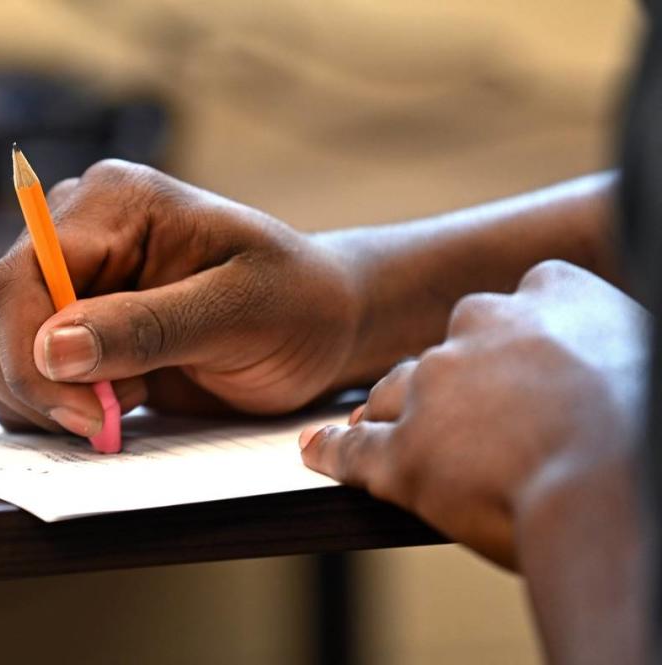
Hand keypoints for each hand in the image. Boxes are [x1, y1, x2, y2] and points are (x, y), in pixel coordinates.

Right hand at [0, 160, 361, 436]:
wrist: (316, 325)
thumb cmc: (295, 304)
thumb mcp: (240, 311)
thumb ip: (148, 326)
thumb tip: (51, 350)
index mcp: (112, 204)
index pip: (18, 278)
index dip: (31, 357)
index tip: (87, 414)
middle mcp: (71, 234)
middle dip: (35, 386)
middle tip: (110, 415)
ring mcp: (63, 283)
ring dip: (36, 401)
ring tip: (123, 400)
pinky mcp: (66, 331)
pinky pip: (10, 377)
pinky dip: (43, 408)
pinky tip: (111, 404)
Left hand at [300, 260, 648, 568]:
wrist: (613, 489)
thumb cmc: (651, 436)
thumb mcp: (647, 362)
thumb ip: (614, 355)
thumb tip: (607, 377)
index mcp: (555, 297)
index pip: (525, 294)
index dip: (519, 331)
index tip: (523, 356)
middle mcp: (484, 328)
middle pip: (450, 345)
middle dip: (454, 377)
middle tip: (472, 415)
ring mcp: (436, 388)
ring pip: (397, 390)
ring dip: (396, 411)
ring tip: (391, 429)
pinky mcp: (403, 451)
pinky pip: (354, 448)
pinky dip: (334, 450)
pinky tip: (318, 449)